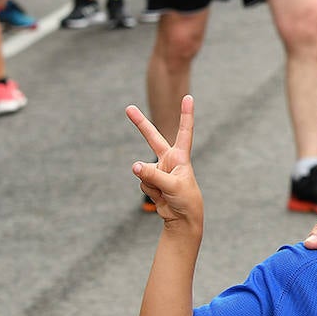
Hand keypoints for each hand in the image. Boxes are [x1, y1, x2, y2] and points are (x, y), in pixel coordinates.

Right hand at [129, 96, 202, 228]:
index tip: (188, 97)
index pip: (185, 131)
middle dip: (140, 123)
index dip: (186, 114)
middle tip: (128, 108)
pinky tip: (161, 196)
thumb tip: (134, 166)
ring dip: (152, 183)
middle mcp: (169, 159)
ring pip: (144, 171)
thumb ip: (153, 175)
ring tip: (166, 192)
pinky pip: (142, 182)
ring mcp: (159, 169)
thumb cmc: (185, 198)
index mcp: (181, 156)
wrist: (182, 218)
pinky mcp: (151, 180)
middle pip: (152, 138)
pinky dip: (150, 190)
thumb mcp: (172, 186)